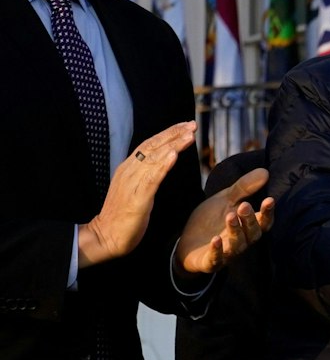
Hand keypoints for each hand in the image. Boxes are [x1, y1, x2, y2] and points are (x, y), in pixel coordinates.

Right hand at [77, 122, 196, 267]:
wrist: (106, 235)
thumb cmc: (124, 214)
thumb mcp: (136, 188)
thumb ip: (146, 175)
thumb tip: (161, 163)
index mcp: (129, 168)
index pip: (150, 145)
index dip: (168, 134)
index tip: (186, 126)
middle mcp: (129, 171)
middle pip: (153, 146)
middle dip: (174, 134)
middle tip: (192, 124)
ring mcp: (132, 183)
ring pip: (154, 158)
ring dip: (173, 145)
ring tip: (188, 135)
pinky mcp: (137, 197)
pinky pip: (151, 178)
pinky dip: (163, 165)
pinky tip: (174, 155)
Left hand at [176, 167, 274, 277]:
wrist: (187, 242)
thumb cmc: (211, 221)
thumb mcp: (226, 200)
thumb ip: (244, 188)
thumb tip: (266, 171)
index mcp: (247, 227)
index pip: (264, 222)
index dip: (267, 212)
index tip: (269, 199)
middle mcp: (241, 241)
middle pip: (252, 234)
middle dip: (249, 220)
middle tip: (244, 205)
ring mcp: (226, 253)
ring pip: (237, 245)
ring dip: (235, 231)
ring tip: (230, 216)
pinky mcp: (210, 262)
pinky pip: (216, 259)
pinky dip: (217, 251)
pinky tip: (216, 240)